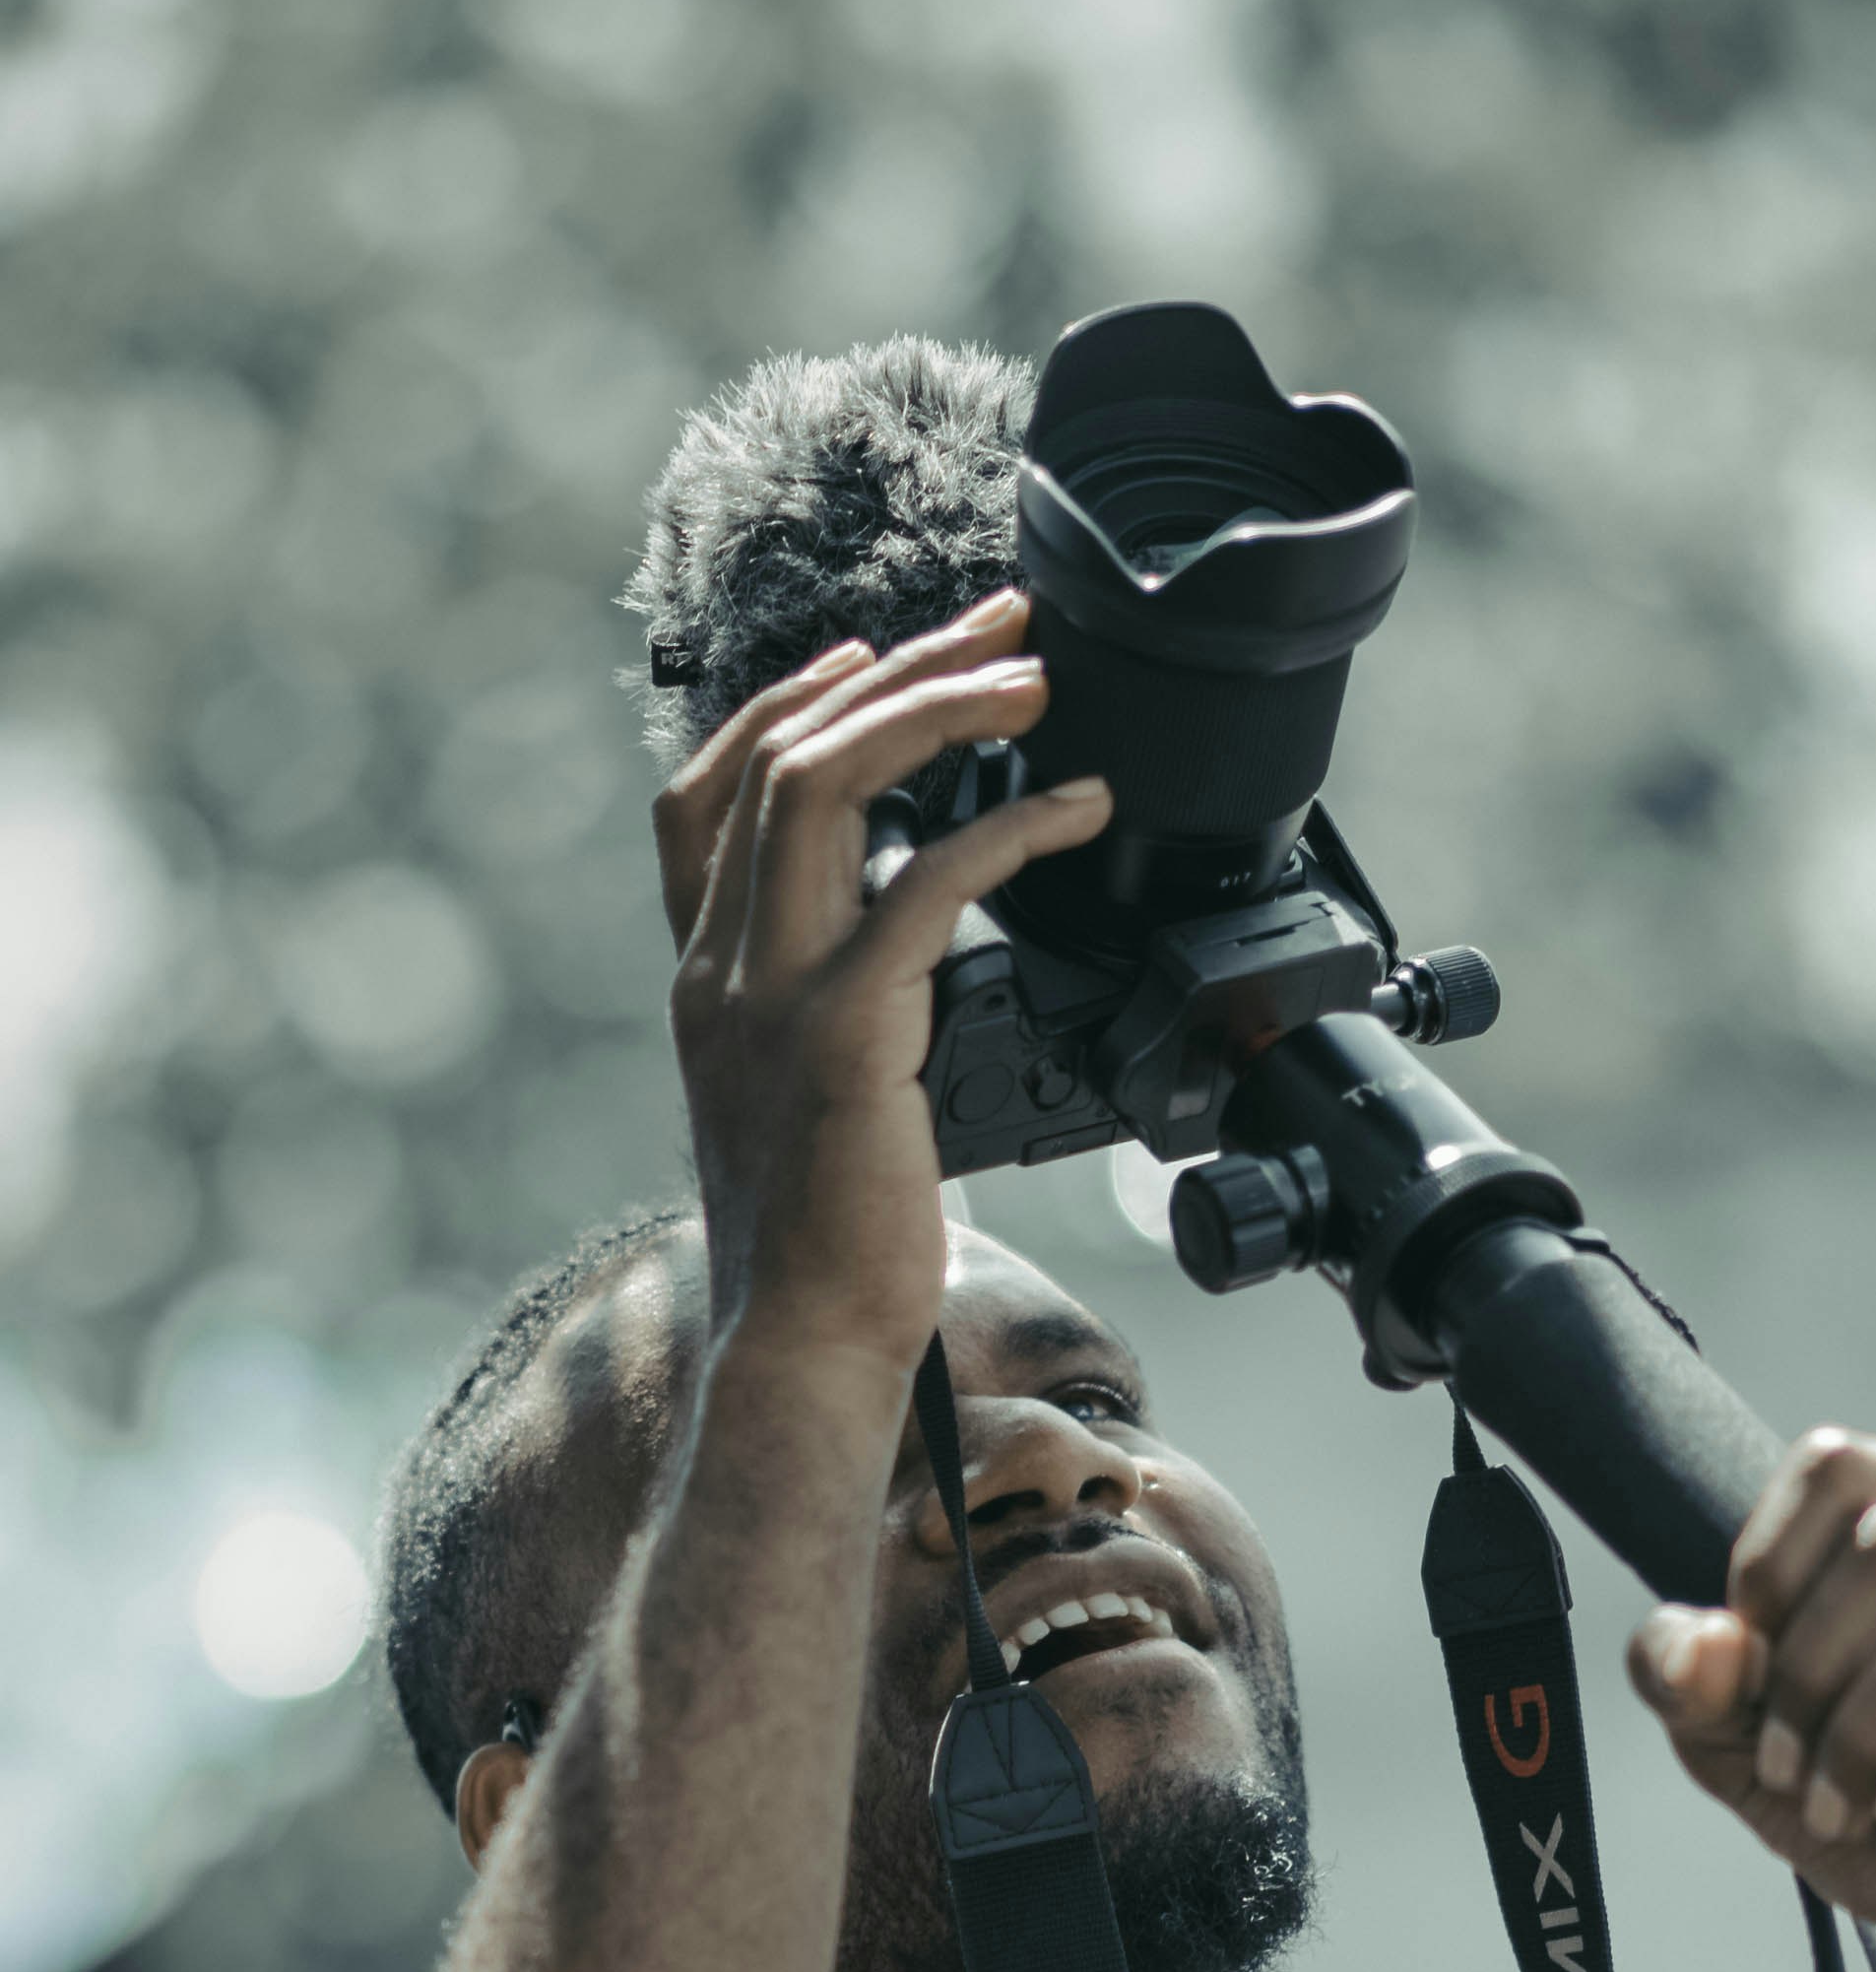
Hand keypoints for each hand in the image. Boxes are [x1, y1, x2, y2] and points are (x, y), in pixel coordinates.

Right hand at [654, 594, 1110, 1381]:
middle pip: (777, 757)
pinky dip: (1005, 827)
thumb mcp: (808, 1113)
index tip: (862, 655)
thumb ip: (834, 1026)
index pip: (703, 799)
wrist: (802, 1347)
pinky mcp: (844, 1033)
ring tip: (1036, 680)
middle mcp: (719, 970)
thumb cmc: (827, 1254)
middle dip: (891, 671)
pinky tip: (1075, 808)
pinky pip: (922, 884)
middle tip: (997, 624)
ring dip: (938, 710)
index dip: (777, 706)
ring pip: (824, 785)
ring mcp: (770, 995)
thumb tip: (902, 980)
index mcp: (704, 985)